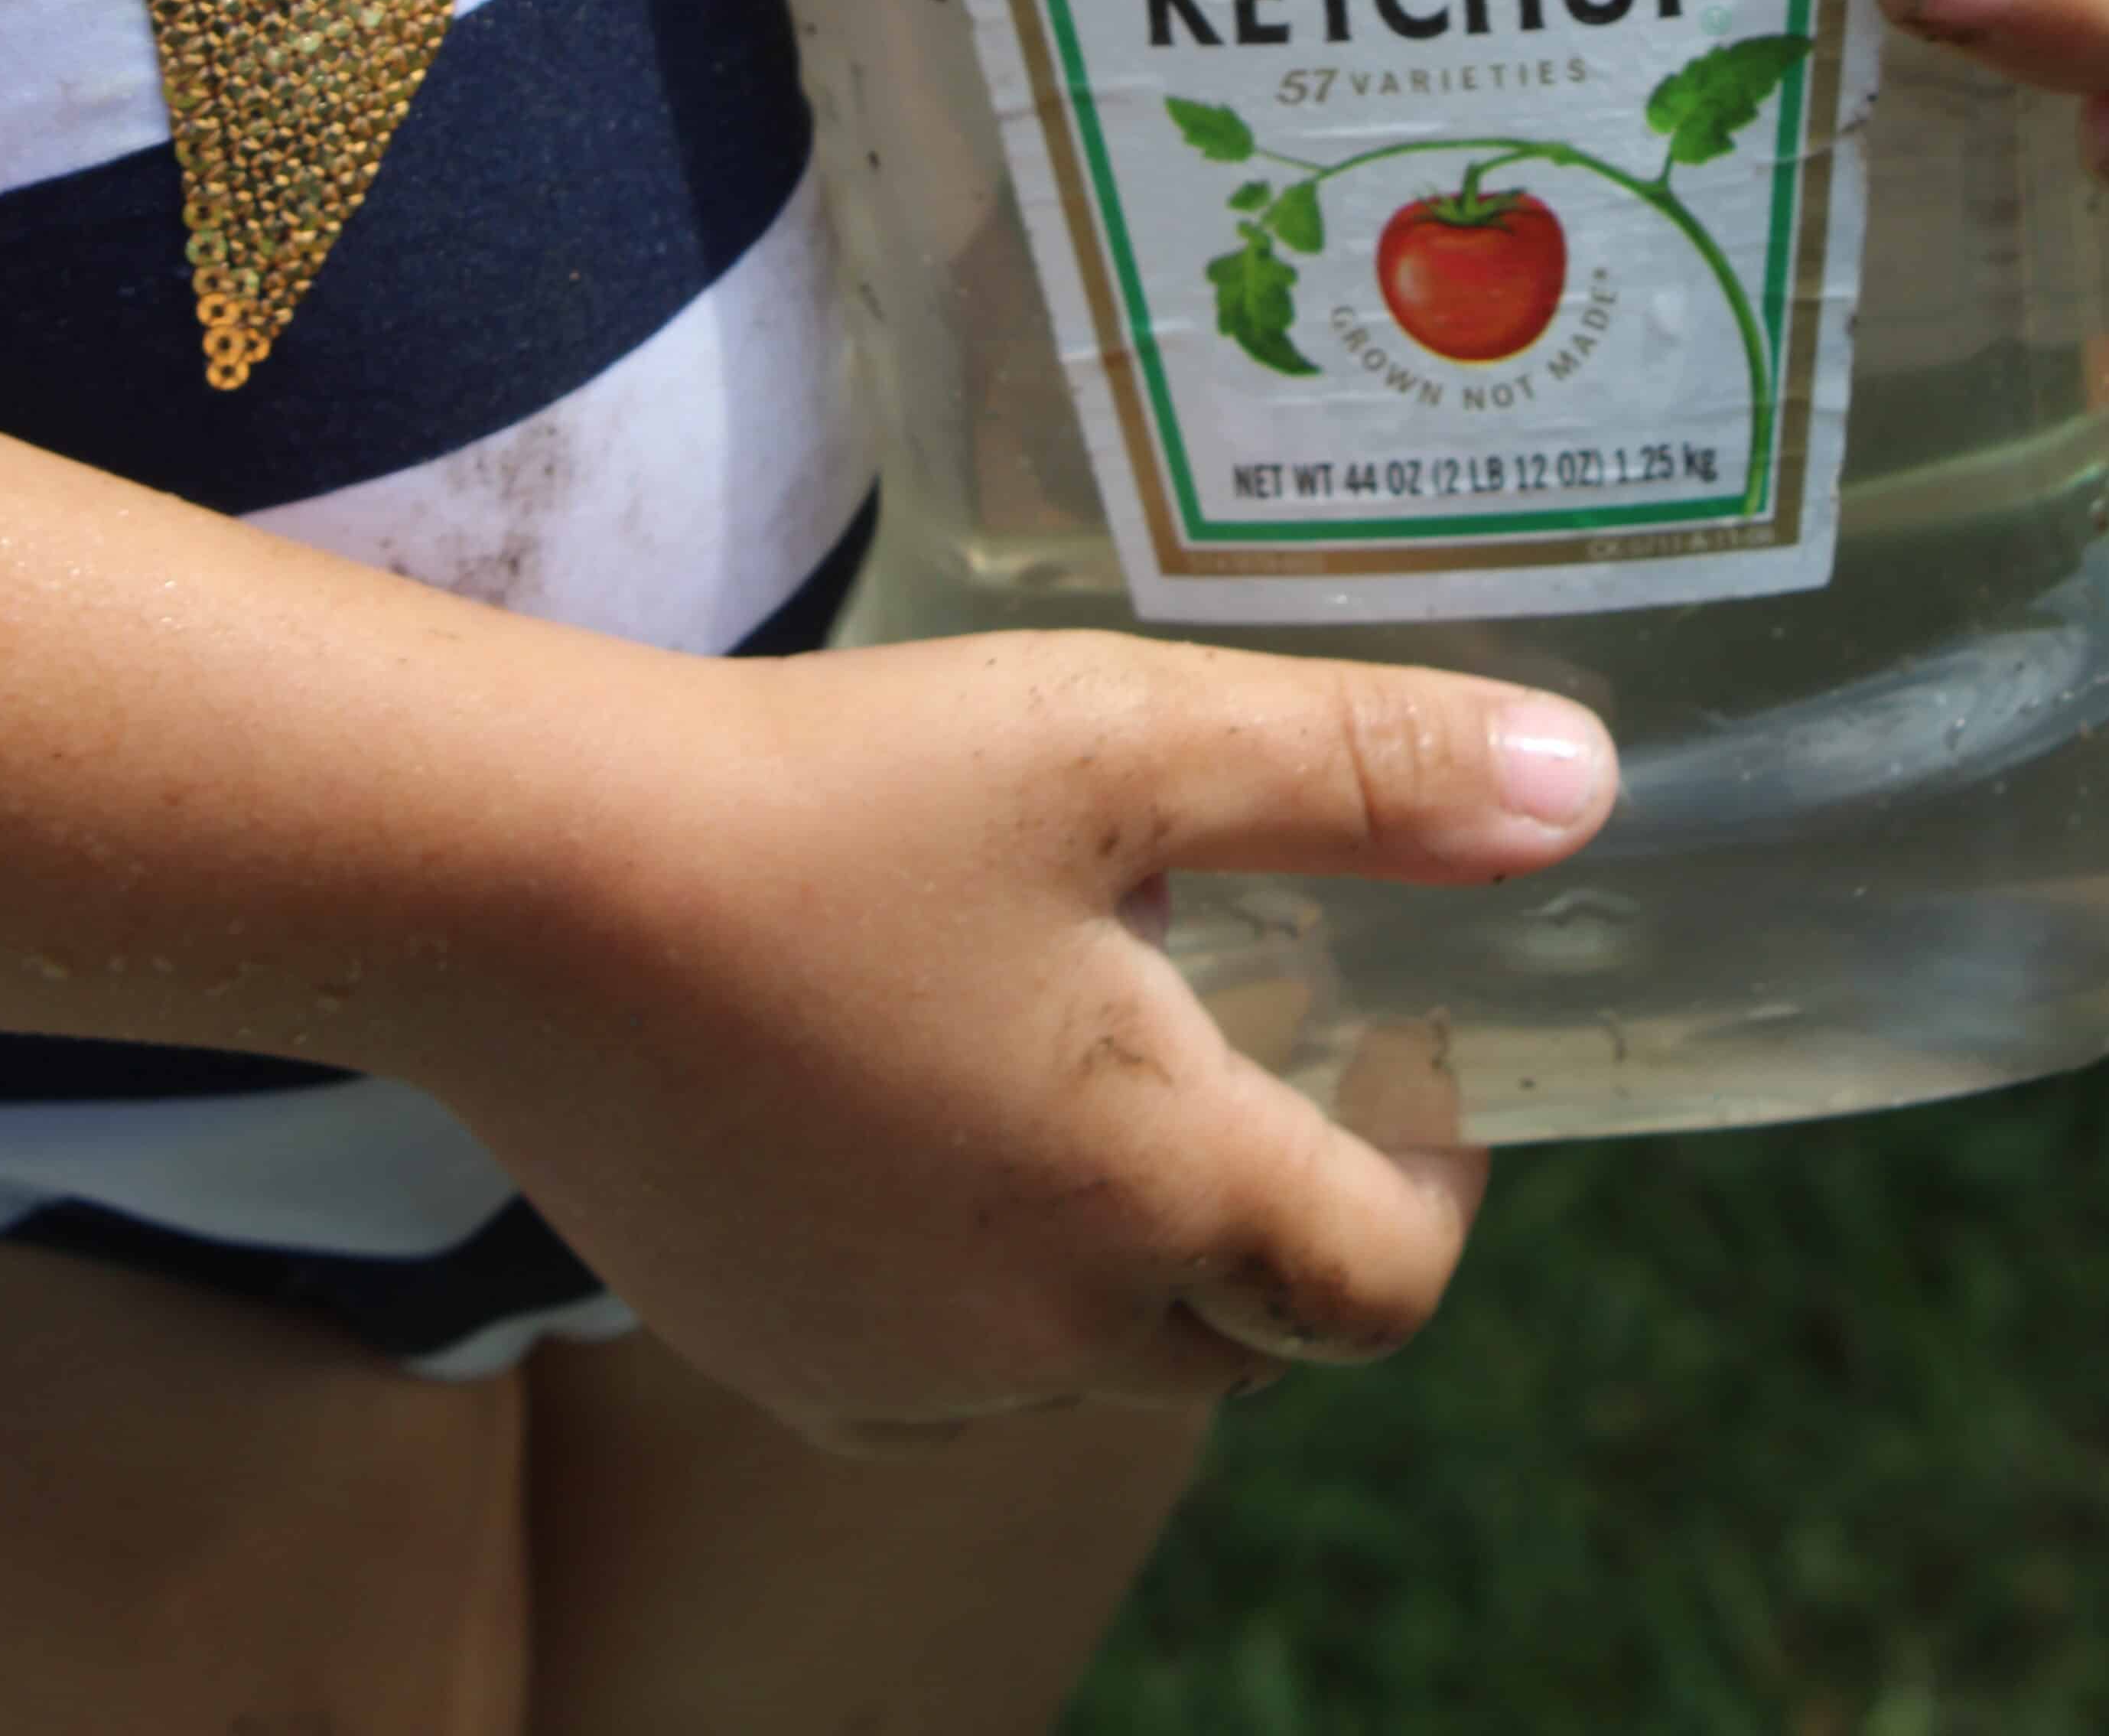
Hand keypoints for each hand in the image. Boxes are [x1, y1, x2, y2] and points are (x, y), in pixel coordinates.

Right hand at [396, 628, 1612, 1445]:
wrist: (524, 880)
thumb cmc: (841, 796)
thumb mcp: (1129, 742)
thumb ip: (1366, 768)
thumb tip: (1584, 788)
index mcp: (1153, 1199)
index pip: (1380, 1281)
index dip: (1439, 1180)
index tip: (1417, 1058)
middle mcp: (1035, 1339)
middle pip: (1247, 1334)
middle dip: (1295, 1215)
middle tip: (1269, 1041)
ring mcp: (887, 1367)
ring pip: (1091, 1352)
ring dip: (1137, 1240)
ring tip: (1097, 1047)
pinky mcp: (765, 1345)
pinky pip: (943, 1354)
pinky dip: (990, 1259)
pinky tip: (930, 1099)